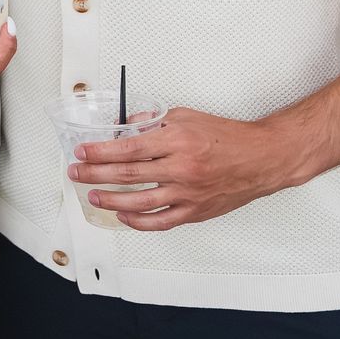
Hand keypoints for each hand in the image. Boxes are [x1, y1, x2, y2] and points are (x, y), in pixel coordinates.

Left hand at [70, 106, 288, 230]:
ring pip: (140, 202)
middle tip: (77, 172)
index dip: (100, 152)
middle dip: (95, 174)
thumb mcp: (186, 117)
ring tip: (92, 194)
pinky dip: (138, 221)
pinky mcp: (196, 211)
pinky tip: (122, 215)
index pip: (128, 148)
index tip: (82, 152)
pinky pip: (161, 222)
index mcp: (177, 142)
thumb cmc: (226, 136)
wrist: (263, 158)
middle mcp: (181, 169)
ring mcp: (188, 193)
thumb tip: (124, 127)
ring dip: (110, 199)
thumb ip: (152, 121)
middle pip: (128, 175)